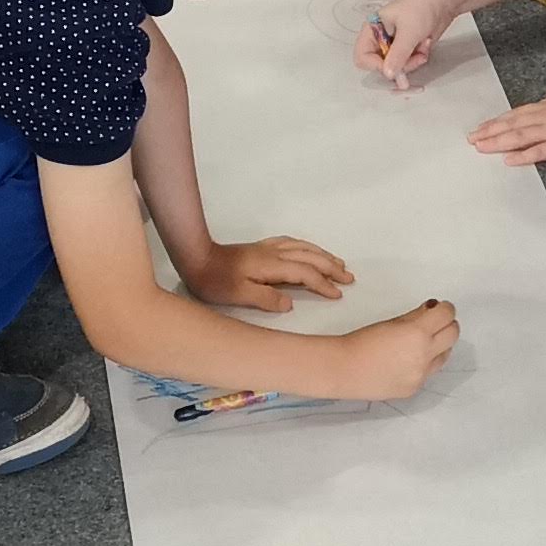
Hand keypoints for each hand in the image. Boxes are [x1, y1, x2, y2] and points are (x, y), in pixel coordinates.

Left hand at [184, 234, 355, 310]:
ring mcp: (268, 248)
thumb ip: (266, 299)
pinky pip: (292, 242)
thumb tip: (290, 303)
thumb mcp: (239, 295)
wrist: (196, 258)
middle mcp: (274, 254)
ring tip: (338, 263)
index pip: (305, 274)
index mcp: (272, 266)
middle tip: (349, 278)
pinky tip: (308, 250)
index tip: (338, 294)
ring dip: (323, 255)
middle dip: (331, 267)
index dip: (323, 284)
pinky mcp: (261, 247)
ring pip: (303, 248)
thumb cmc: (216, 281)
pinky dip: (307, 246)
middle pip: (310, 257)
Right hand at [333, 297, 460, 400]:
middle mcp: (424, 355)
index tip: (440, 308)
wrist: (344, 369)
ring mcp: (421, 375)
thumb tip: (431, 310)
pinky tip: (407, 360)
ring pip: (444, 356)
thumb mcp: (392, 323)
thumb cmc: (362, 341)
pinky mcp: (414, 388)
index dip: (445, 309)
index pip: (447, 315)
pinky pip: (429, 372)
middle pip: (453, 334)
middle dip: (447, 325)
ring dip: (439, 346)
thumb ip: (415, 316)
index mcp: (418, 333)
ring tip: (421, 343)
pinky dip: (424, 364)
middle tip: (435, 323)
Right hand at [357, 0, 448, 88]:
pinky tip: (425, 44)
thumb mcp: (408, 33)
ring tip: (423, 46)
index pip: (362, 57)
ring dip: (412, 61)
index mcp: (372, 30)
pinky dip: (418, 58)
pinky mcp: (408, 49)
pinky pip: (409, 63)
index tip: (393, 68)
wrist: (443, 1)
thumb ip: (397, 55)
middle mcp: (380, 39)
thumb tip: (388, 74)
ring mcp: (395, 44)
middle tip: (415, 58)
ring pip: (397, 67)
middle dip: (400, 64)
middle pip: (381, 65)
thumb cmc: (421, 7)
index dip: (376, 65)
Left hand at [467, 85, 545, 165]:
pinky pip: (539, 151)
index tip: (482, 127)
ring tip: (480, 148)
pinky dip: (522, 156)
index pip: (516, 114)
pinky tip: (508, 161)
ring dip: (498, 142)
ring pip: (519, 137)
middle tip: (470, 139)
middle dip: (489, 132)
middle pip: (511, 125)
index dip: (497, 121)